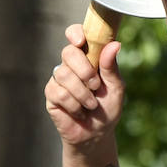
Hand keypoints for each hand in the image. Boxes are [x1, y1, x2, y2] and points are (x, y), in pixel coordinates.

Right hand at [45, 25, 124, 148]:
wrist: (97, 133)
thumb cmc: (108, 107)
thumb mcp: (116, 87)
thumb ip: (111, 67)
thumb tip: (115, 44)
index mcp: (89, 57)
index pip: (76, 35)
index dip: (75, 33)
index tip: (80, 41)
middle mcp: (72, 65)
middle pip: (68, 52)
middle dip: (84, 70)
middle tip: (96, 86)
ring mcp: (59, 79)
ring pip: (63, 74)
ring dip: (82, 92)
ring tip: (91, 104)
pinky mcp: (51, 95)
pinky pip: (58, 92)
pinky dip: (73, 104)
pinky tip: (79, 111)